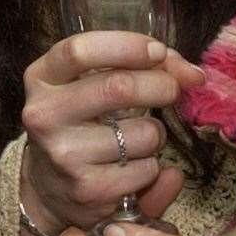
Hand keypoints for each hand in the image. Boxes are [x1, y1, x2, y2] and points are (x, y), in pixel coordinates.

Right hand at [19, 32, 203, 233]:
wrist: (48, 189)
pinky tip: (133, 167)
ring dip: (156, 132)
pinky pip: (146, 169)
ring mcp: (64, 155)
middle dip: (161, 85)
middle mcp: (45, 115)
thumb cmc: (81, 122)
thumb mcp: (90, 84)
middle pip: (119, 87)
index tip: (156, 52)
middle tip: (172, 89)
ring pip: (143, 132)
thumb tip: (194, 76)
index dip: (126, 46)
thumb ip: (141, 66)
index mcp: (41, 79)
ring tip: (139, 137)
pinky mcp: (87, 190)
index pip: (79, 51)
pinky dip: (152, 166)